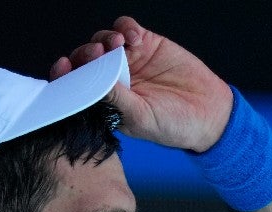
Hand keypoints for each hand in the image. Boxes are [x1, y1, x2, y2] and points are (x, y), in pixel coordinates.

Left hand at [50, 16, 232, 152]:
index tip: (63, 67)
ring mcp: (129, 60)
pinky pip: (127, 28)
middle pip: (85, 59)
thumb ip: (116, 99)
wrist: (208, 113)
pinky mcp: (147, 44)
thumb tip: (90, 83)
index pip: (76, 85)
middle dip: (85, 54)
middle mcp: (112, 79)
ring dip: (104, 39)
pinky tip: (134, 36)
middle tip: (96, 55)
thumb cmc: (172, 125)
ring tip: (117, 44)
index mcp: (105, 101)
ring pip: (103, 40)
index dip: (65, 75)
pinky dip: (125, 27)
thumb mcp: (140, 117)